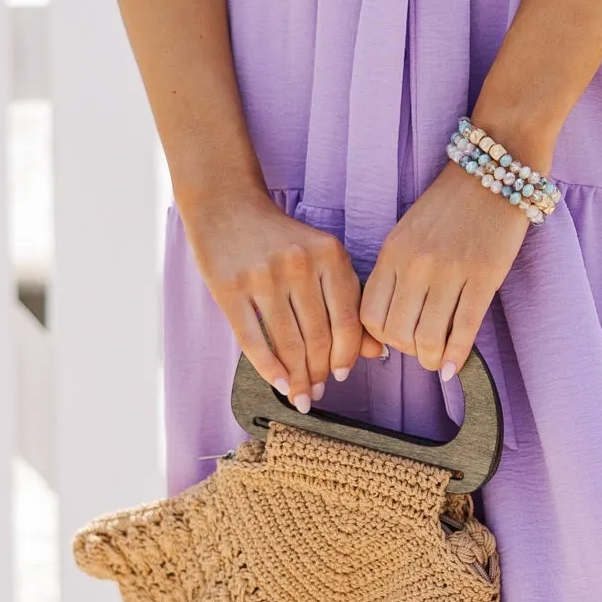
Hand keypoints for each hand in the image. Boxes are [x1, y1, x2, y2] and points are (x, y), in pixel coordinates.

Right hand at [181, 184, 381, 408]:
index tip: (343, 376)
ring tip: (300, 395)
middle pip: (318, 337)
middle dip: (320, 374)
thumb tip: (374, 352)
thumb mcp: (321, 257)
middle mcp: (299, 264)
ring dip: (297, 378)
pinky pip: (254, 340)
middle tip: (318, 393)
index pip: (347, 320)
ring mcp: (263, 276)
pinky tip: (278, 384)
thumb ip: (347, 300)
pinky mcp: (230, 288)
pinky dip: (269, 369)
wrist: (226, 205)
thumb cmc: (280, 237)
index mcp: (329, 254)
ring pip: (288, 343)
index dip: (347, 356)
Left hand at [360, 161, 530, 379]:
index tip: (395, 341)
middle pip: (396, 332)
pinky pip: (464, 329)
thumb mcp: (407, 234)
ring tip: (437, 358)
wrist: (492, 173)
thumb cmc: (449, 207)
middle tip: (420, 350)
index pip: (370, 315)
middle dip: (406, 351)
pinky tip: (455, 366)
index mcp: (392, 252)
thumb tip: (393, 325)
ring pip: (428, 337)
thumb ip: (395, 273)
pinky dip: (457, 356)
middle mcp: (416, 264)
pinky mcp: (484, 276)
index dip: (380, 338)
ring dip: (431, 358)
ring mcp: (450, 271)